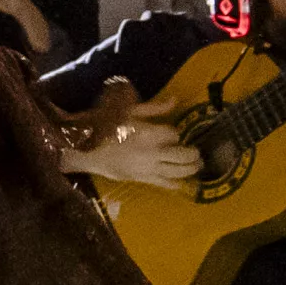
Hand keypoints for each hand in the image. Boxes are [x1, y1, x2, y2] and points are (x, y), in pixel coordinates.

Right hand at [64, 118, 201, 187]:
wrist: (87, 151)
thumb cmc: (107, 127)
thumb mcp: (129, 110)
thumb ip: (154, 107)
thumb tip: (175, 100)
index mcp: (150, 133)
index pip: (174, 134)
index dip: (175, 133)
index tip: (172, 133)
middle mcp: (153, 152)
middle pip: (183, 155)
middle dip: (193, 154)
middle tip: (198, 153)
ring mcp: (149, 168)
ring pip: (178, 171)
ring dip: (191, 169)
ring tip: (197, 165)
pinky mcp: (143, 179)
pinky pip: (164, 183)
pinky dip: (177, 184)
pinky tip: (185, 184)